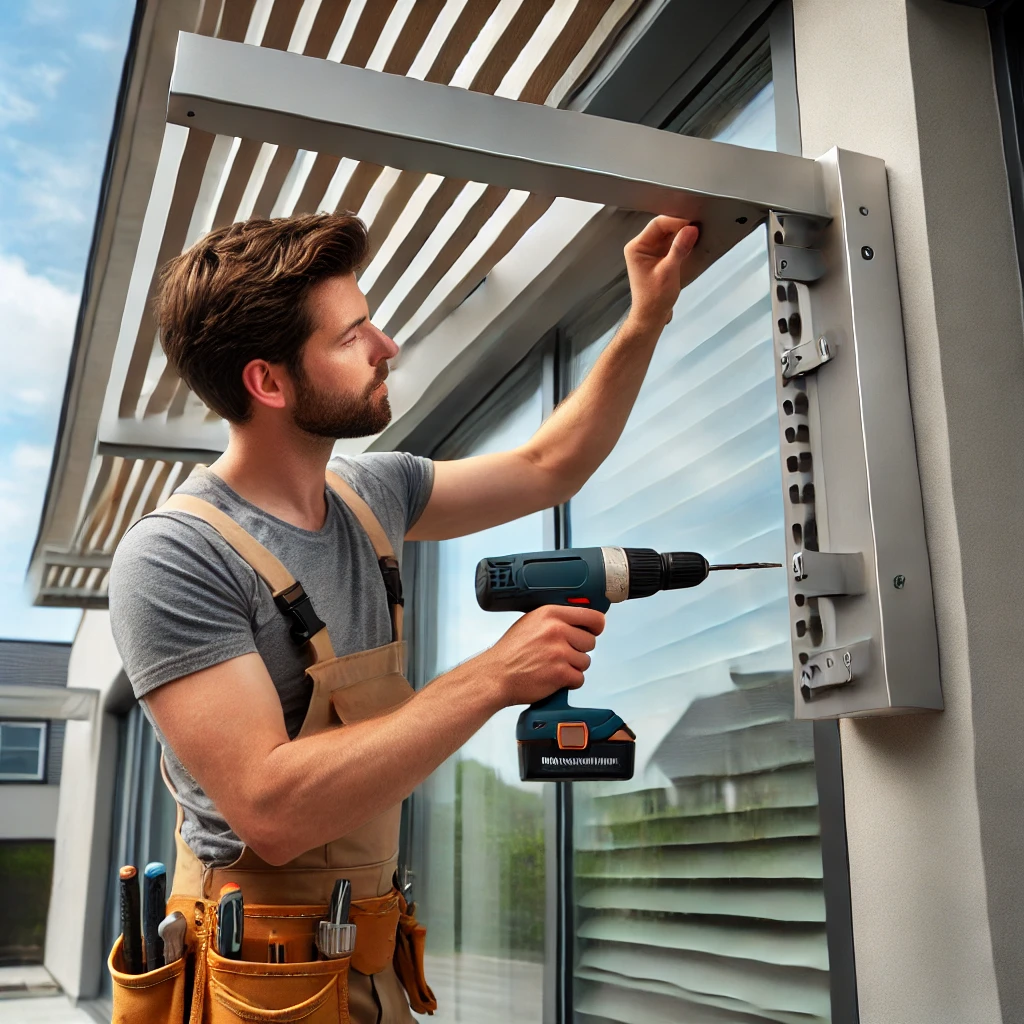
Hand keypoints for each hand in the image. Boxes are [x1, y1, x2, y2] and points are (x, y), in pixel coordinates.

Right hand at [479, 605, 605, 708]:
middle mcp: (556, 630)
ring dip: (573, 667)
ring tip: (553, 666)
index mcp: (550, 613)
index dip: (596, 626)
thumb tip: (578, 621)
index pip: (592, 616)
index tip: (594, 631)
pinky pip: (579, 678)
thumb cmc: (510, 652)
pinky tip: (554, 678)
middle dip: (579, 650)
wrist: (495, 676)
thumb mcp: (530, 622)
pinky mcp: (560, 673)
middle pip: (591, 641)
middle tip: (561, 654)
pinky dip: (569, 682)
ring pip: (586, 661)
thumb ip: (554, 619)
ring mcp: (559, 652)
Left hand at [624, 216, 699, 327]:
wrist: (651, 316)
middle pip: (664, 227)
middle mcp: (641, 247)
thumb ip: (679, 249)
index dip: (676, 221)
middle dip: (681, 227)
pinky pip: (672, 244)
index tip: (693, 222)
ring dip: (683, 236)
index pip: (658, 224)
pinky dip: (682, 244)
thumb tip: (691, 230)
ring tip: (696, 237)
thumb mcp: (669, 272)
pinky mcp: (659, 258)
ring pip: (670, 235)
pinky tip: (691, 245)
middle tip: (698, 228)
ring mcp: (650, 252)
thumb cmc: (654, 299)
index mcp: (637, 247)